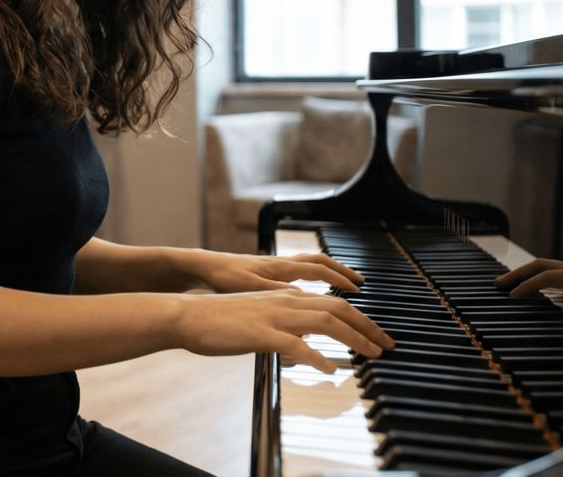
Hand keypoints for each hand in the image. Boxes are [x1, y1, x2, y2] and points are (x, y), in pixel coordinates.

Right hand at [175, 289, 394, 372]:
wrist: (187, 316)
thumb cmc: (218, 320)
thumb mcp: (258, 317)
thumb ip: (283, 325)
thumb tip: (303, 342)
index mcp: (285, 297)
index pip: (333, 304)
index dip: (360, 319)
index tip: (377, 336)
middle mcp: (285, 301)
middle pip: (338, 309)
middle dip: (368, 327)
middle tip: (388, 346)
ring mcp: (274, 316)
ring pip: (326, 322)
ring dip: (354, 338)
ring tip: (372, 355)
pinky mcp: (261, 334)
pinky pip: (296, 345)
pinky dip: (317, 357)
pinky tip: (331, 369)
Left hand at [186, 251, 364, 294]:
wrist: (200, 268)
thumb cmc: (222, 277)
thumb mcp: (249, 288)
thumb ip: (278, 294)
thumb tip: (306, 298)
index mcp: (281, 268)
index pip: (320, 270)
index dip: (341, 279)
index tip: (358, 290)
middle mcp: (281, 265)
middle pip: (321, 264)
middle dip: (343, 273)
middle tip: (361, 285)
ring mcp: (274, 268)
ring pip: (310, 265)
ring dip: (330, 274)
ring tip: (346, 286)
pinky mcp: (266, 275)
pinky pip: (298, 272)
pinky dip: (313, 279)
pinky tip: (313, 293)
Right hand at [495, 259, 562, 309]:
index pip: (549, 277)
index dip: (528, 286)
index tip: (510, 297)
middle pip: (542, 265)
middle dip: (518, 274)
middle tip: (497, 285)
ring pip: (548, 268)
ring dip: (527, 275)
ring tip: (511, 286)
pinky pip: (558, 275)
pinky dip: (541, 279)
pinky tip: (541, 289)